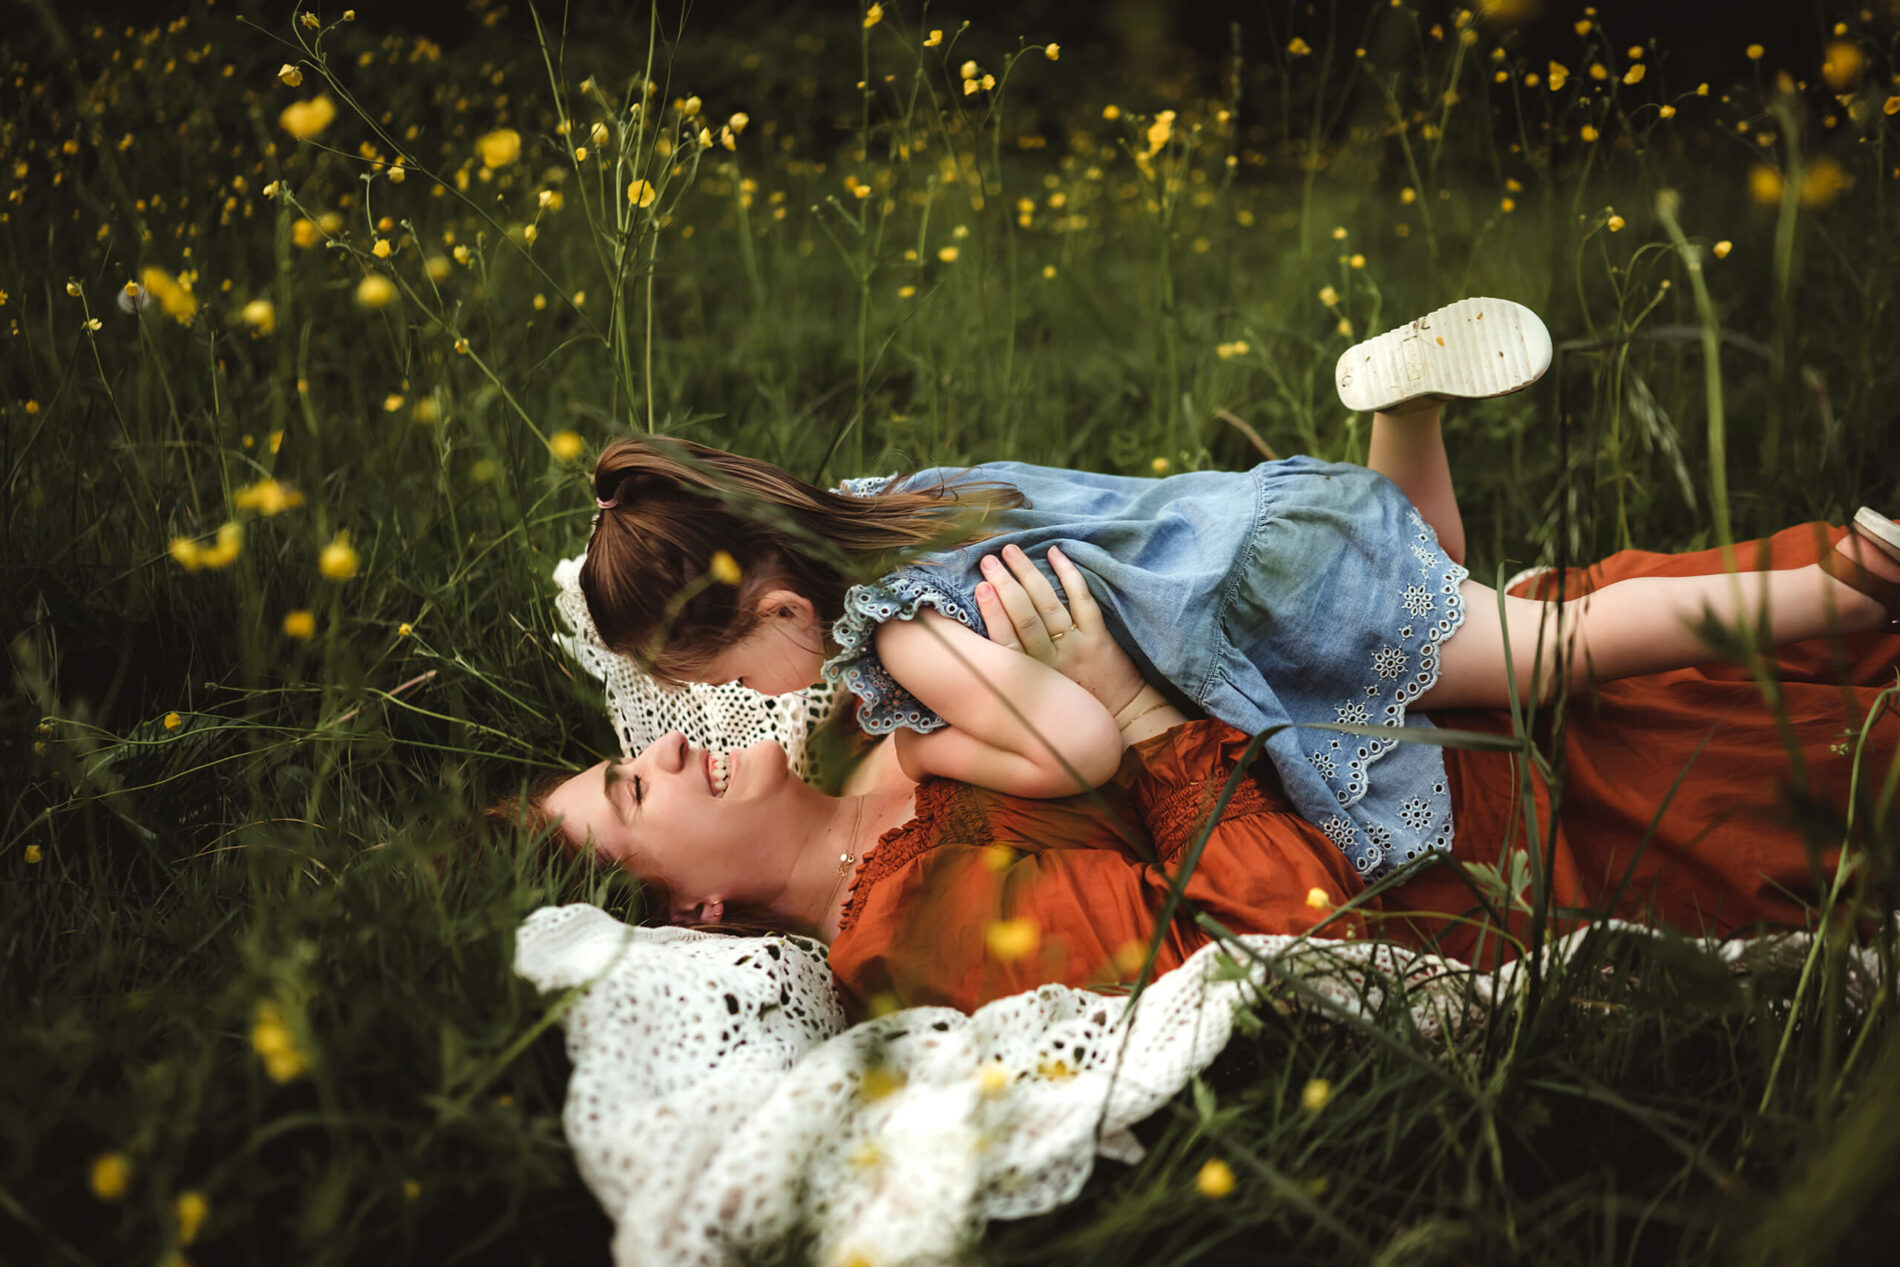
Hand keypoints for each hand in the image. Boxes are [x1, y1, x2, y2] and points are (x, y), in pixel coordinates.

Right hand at [974, 544, 1148, 716]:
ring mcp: (1075, 646)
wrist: (1121, 714)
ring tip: (1010, 551)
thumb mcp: (1034, 691)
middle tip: (987, 560)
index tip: (980, 588)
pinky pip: (1081, 600)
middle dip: (1004, 585)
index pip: (1005, 641)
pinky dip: (1068, 574)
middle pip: (1024, 617)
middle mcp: (1051, 660)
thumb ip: (1013, 667)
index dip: (992, 613)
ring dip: (1028, 573)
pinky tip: (1055, 553)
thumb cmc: (1070, 701)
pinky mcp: (1098, 637)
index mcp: (1029, 674)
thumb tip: (982, 633)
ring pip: (1048, 604)